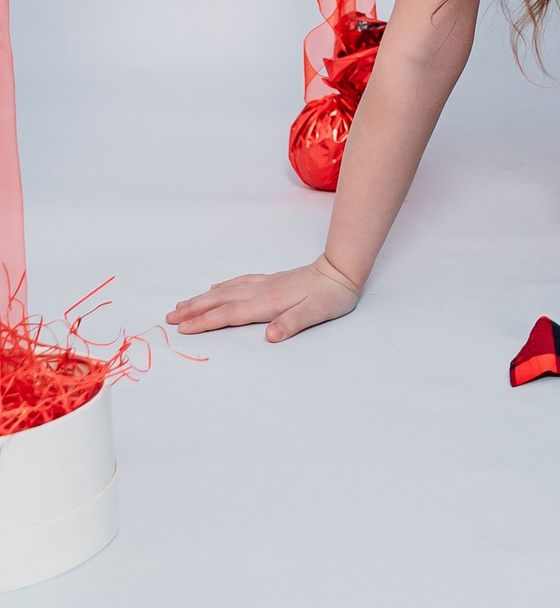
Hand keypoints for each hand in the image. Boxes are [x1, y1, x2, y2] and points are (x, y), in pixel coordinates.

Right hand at [166, 254, 361, 342]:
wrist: (342, 271)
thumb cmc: (330, 297)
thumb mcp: (315, 314)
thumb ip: (291, 324)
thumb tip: (270, 336)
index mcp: (267, 302)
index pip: (229, 314)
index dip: (205, 322)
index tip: (182, 329)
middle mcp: (261, 291)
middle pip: (220, 300)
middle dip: (194, 309)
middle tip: (170, 317)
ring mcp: (265, 283)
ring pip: (226, 290)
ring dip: (203, 298)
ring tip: (183, 304)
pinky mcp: (271, 280)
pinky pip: (239, 283)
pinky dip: (223, 286)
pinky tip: (216, 287)